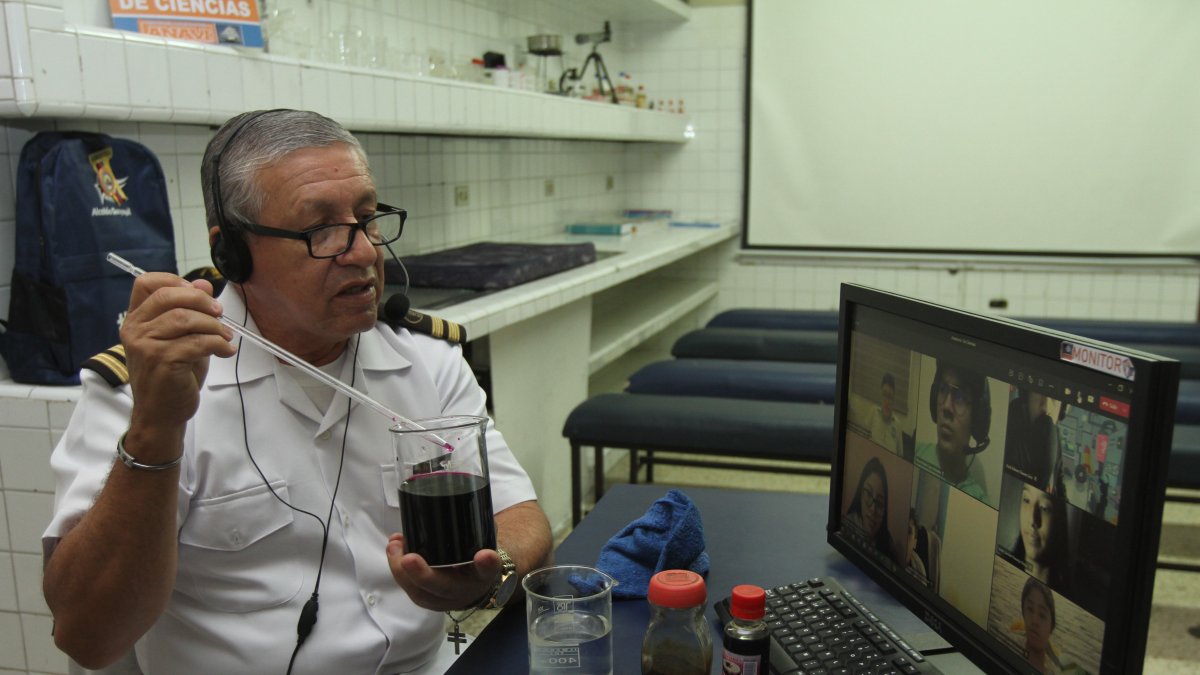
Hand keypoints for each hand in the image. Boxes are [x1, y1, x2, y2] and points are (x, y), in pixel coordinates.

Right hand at [122, 273, 235, 436]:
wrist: (161, 414)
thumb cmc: (171, 375)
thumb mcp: (181, 338)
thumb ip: (189, 311)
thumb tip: (204, 283)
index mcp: (136, 319)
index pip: (146, 283)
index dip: (176, 280)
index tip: (200, 292)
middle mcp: (135, 329)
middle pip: (169, 296)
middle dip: (201, 301)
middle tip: (220, 313)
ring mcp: (145, 345)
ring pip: (185, 319)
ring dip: (214, 325)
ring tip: (226, 337)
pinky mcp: (161, 361)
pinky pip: (197, 342)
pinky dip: (218, 344)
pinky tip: (225, 350)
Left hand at [385, 534, 501, 611]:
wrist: (468, 586)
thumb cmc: (474, 562)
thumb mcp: (484, 547)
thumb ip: (482, 533)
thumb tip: (476, 516)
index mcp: (482, 577)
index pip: (486, 571)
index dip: (486, 564)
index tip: (484, 555)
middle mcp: (462, 592)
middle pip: (442, 587)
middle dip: (422, 574)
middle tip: (408, 558)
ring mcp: (440, 599)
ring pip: (418, 590)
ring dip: (401, 569)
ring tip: (394, 545)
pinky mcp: (423, 598)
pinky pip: (409, 587)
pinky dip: (398, 569)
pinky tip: (393, 549)